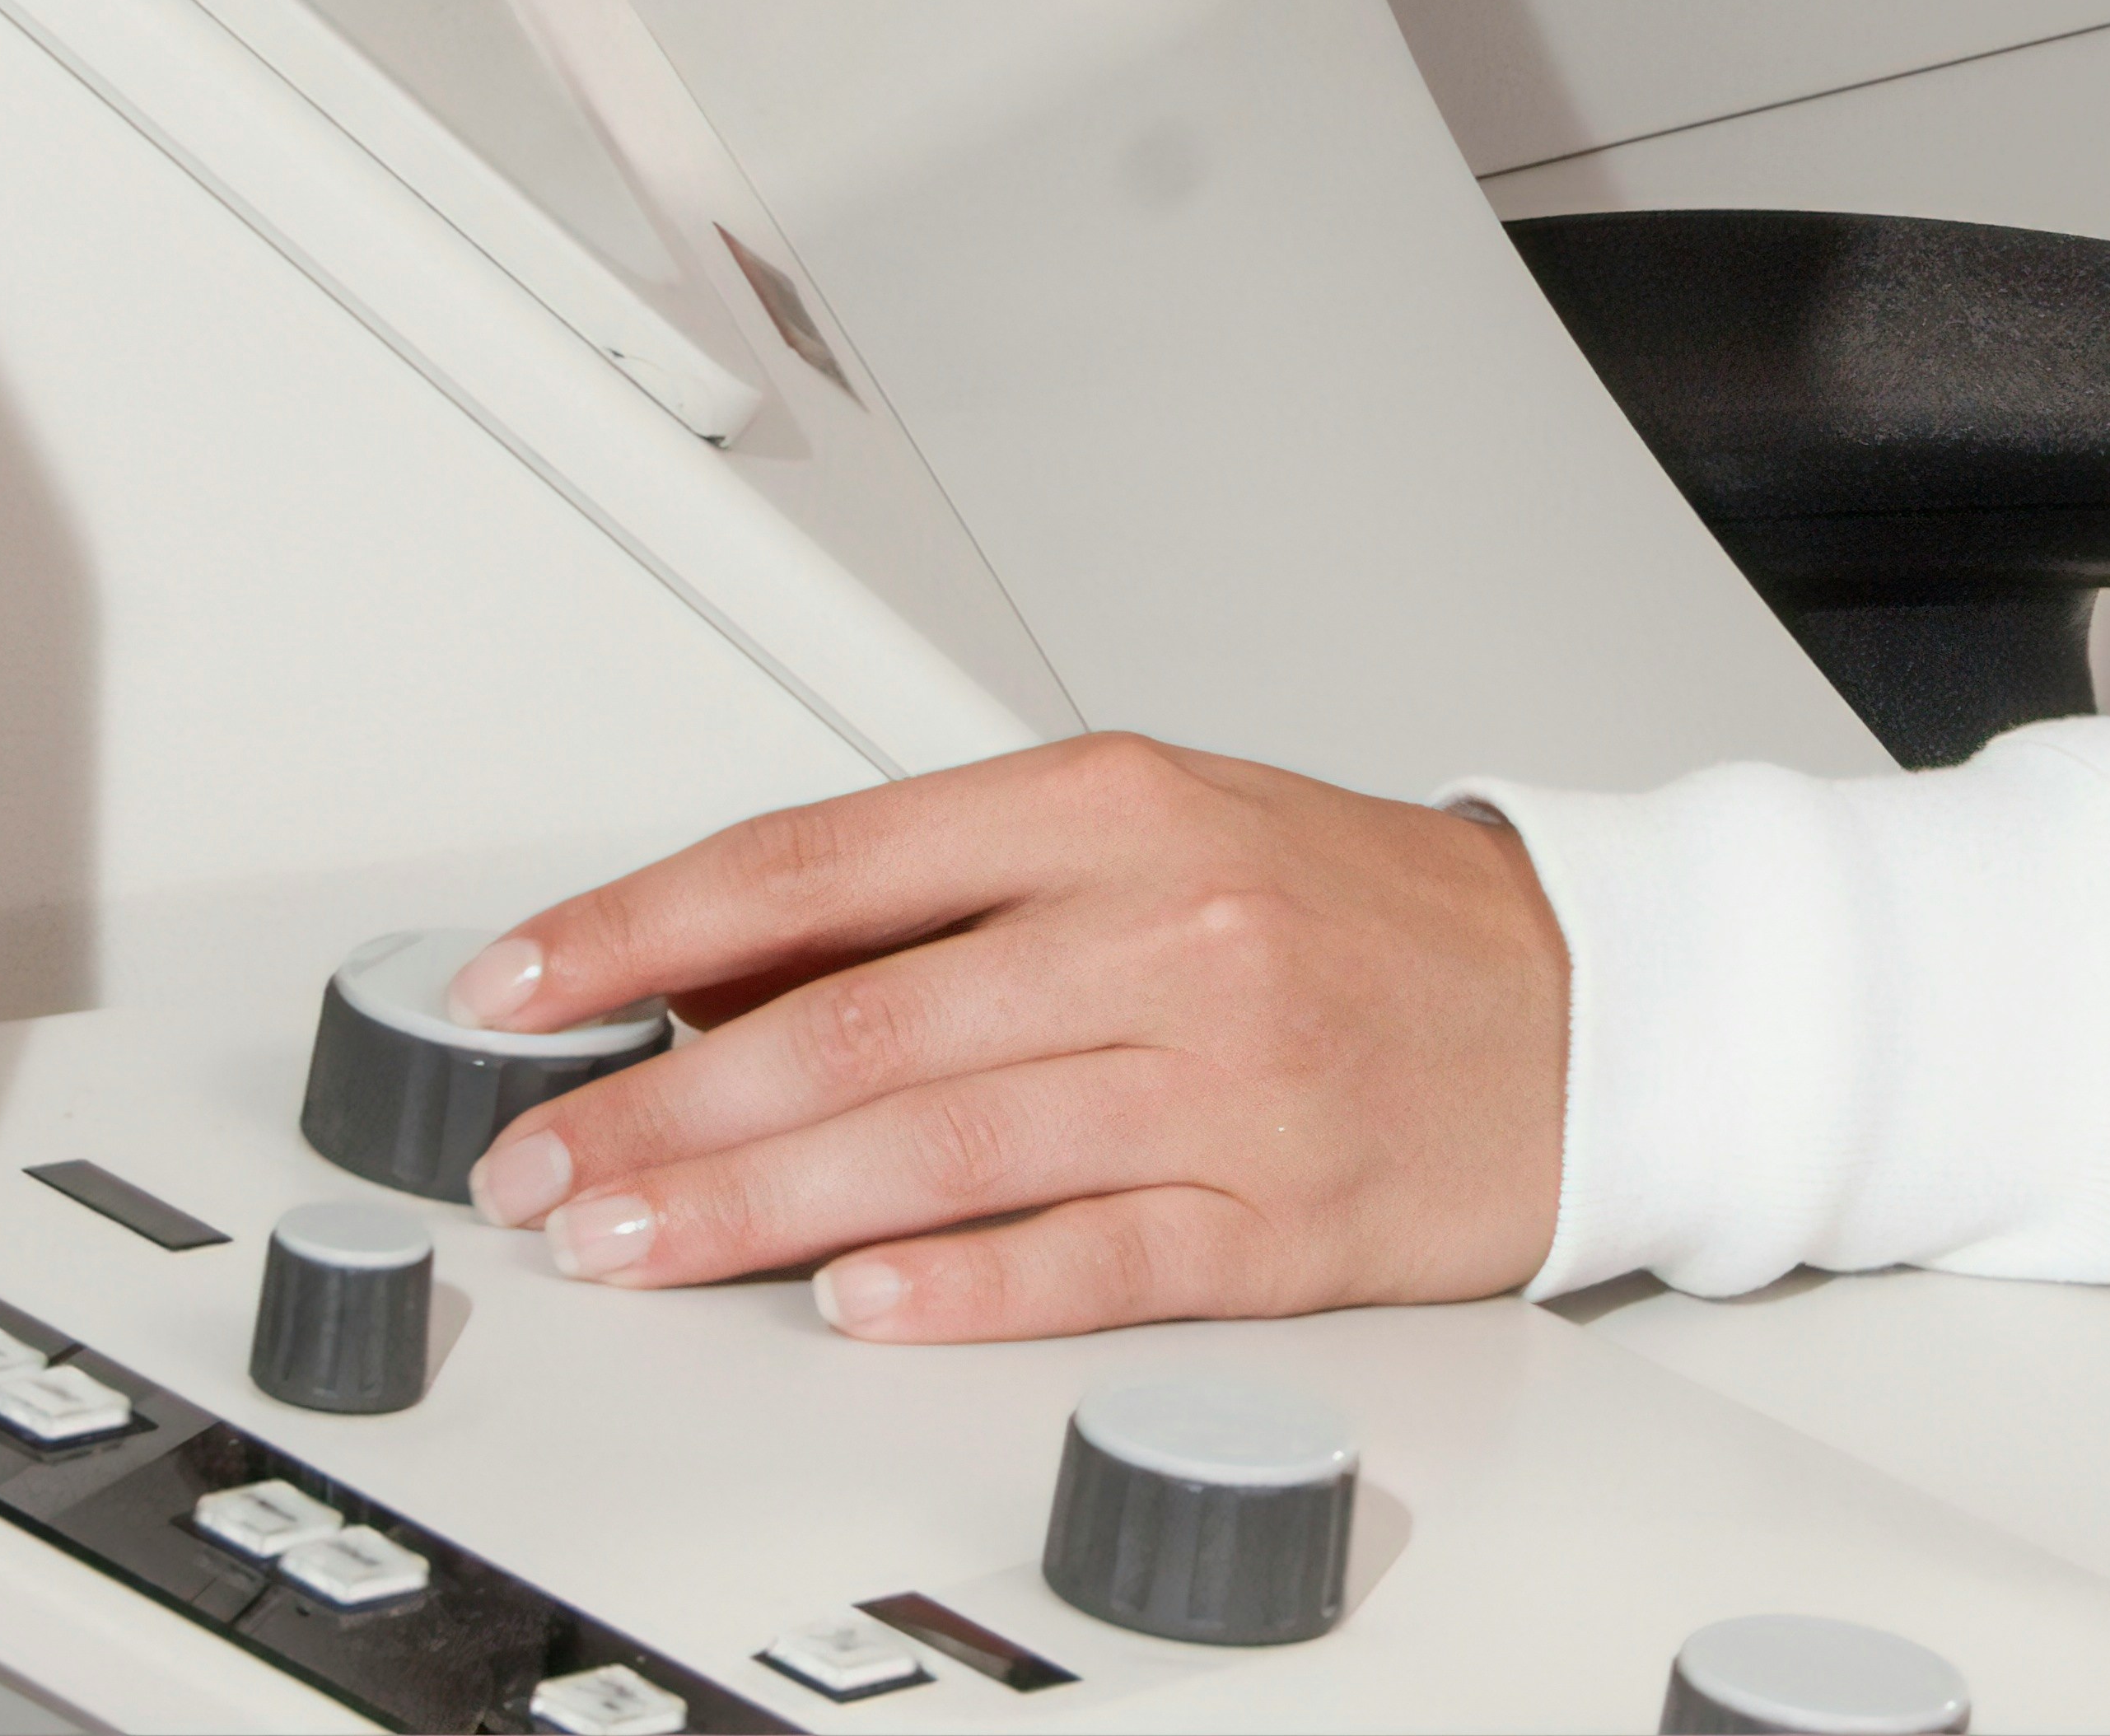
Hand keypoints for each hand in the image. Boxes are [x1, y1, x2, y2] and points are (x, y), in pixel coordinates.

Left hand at [443, 737, 1571, 1339]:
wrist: (1587, 998)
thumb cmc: (1351, 913)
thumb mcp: (1148, 832)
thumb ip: (945, 891)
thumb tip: (718, 972)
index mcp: (1106, 805)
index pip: (817, 863)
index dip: (639, 928)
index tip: (521, 990)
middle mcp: (1158, 927)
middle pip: (854, 1020)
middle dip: (660, 1103)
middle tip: (536, 1165)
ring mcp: (1221, 1078)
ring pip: (938, 1142)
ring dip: (752, 1208)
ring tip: (625, 1243)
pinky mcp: (1278, 1219)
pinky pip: (1089, 1257)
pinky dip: (958, 1285)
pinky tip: (853, 1303)